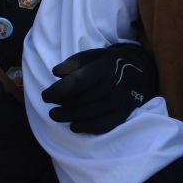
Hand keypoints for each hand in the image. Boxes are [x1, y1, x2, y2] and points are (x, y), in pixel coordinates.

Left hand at [41, 42, 157, 133]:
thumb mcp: (91, 55)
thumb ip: (73, 63)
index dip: (58, 91)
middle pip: (82, 100)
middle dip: (62, 106)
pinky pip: (103, 125)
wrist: (137, 70)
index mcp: (102, 69)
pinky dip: (87, 127)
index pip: (77, 82)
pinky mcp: (122, 114)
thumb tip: (56, 73)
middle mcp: (111, 86)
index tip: (45, 96)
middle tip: (50, 108)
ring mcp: (118, 102)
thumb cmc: (107, 62)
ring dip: (70, 117)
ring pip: (90, 114)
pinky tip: (74, 126)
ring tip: (56, 116)